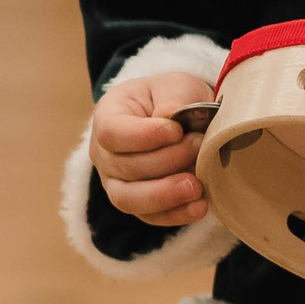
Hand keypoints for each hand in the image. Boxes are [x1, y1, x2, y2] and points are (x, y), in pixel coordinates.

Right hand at [89, 71, 216, 226]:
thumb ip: (173, 99)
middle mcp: (104, 154)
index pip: (112, 133)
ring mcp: (117, 182)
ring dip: (165, 195)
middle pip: (124, 167)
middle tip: (199, 146)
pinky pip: (150, 217)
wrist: (181, 119)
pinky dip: (176, 214)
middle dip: (166, 160)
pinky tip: (200, 205)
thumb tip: (170, 120)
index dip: (144, 136)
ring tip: (197, 186)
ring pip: (130, 199)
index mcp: (107, 117)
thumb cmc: (172, 98)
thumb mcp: (176, 86)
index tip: (177, 131)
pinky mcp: (138, 204)